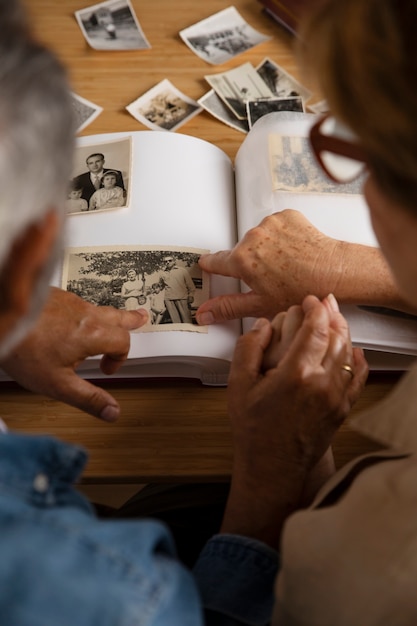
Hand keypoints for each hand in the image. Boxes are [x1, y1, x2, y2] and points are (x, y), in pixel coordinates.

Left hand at [0, 288, 147, 420]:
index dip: (119, 358)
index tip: (106, 369)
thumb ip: (88, 399)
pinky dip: (81, 313)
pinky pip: (76, 303)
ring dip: (106, 318)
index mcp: (91, 334)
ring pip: (97, 308)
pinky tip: (70, 321)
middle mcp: (84, 314)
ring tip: (110, 321)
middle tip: (141, 319)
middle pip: (117, 316)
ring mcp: (69, 301)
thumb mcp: (58, 385)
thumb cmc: (24, 350)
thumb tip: (112, 412)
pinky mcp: (54, 296)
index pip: (122, 342)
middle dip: (130, 321)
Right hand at [196, 209, 404, 323]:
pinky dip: (282, 236)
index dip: (212, 266)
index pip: (215, 260)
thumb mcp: (260, 306)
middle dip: (250, 262)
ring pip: (259, 238)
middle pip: (241, 250)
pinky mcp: (286, 216)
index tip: (208, 265)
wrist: (334, 272)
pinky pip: (276, 225)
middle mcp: (252, 238)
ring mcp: (270, 224)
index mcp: (242, 260)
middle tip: (268, 277)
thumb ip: (227, 307)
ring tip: (284, 265)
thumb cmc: (302, 290)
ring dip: (266, 248)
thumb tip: (204, 312)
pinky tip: (292, 251)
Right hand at [221, 294, 367, 546]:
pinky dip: (357, 360)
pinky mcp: (343, 409)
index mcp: (296, 374)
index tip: (310, 300)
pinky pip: (357, 378)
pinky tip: (354, 350)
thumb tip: (263, 325)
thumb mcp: (239, 386)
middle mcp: (322, 383)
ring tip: (336, 319)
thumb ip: (248, 349)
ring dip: (345, 332)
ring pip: (349, 354)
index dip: (315, 309)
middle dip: (333, 314)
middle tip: (326, 302)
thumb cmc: (254, 429)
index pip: (316, 329)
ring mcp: (336, 397)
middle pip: (338, 337)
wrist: (272, 467)